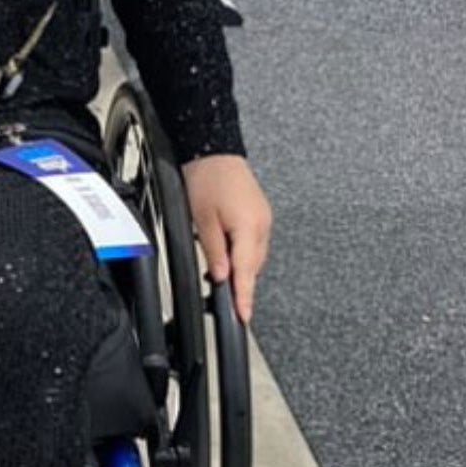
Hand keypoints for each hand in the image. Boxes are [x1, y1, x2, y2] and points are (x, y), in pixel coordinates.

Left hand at [182, 154, 271, 323]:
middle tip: (222, 298)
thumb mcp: (202, 220)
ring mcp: (263, 219)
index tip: (244, 316)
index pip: (247, 272)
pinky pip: (253, 242)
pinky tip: (226, 249)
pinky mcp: (259, 214)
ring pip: (253, 255)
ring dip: (239, 266)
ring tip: (218, 269)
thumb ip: (213, 252)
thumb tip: (221, 277)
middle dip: (239, 282)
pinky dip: (241, 251)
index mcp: (249, 228)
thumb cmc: (206, 178)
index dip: (244, 297)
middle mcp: (262, 225)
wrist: (214, 150)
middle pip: (252, 266)